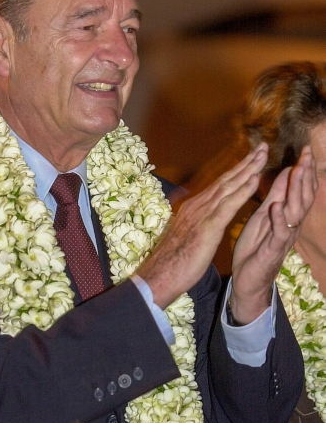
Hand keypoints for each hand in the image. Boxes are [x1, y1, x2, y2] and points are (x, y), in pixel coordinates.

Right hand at [137, 143, 268, 307]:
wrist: (160, 275)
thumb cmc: (172, 260)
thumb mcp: (184, 235)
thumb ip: (192, 221)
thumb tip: (193, 212)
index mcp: (193, 207)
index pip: (219, 185)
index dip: (236, 171)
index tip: (251, 158)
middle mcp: (197, 205)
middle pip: (225, 180)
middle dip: (246, 163)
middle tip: (263, 147)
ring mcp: (202, 214)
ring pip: (229, 187)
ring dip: (248, 169)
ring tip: (262, 155)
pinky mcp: (208, 227)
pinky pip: (228, 205)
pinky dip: (242, 190)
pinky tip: (254, 179)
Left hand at [230, 146, 316, 322]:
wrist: (248, 278)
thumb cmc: (257, 245)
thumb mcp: (265, 214)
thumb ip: (276, 194)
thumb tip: (288, 170)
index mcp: (287, 214)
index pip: (301, 189)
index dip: (304, 170)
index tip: (306, 150)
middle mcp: (290, 224)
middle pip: (303, 196)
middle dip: (305, 175)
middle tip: (307, 155)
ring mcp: (284, 236)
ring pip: (295, 211)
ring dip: (296, 190)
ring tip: (297, 171)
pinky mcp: (273, 249)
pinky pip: (279, 233)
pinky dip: (279, 219)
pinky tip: (277, 206)